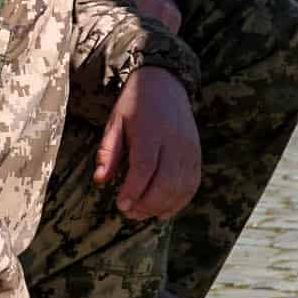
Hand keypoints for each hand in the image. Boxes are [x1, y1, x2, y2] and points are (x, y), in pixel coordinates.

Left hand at [96, 67, 200, 219]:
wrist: (165, 84)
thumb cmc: (134, 104)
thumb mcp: (114, 122)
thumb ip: (108, 151)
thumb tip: (100, 180)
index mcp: (150, 132)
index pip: (144, 167)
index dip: (133, 190)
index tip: (120, 204)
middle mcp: (174, 142)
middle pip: (166, 181)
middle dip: (147, 203)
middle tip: (128, 213)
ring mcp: (189, 149)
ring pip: (182, 186)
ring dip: (163, 206)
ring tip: (142, 213)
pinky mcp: (197, 154)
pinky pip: (193, 183)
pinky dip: (180, 201)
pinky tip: (164, 211)